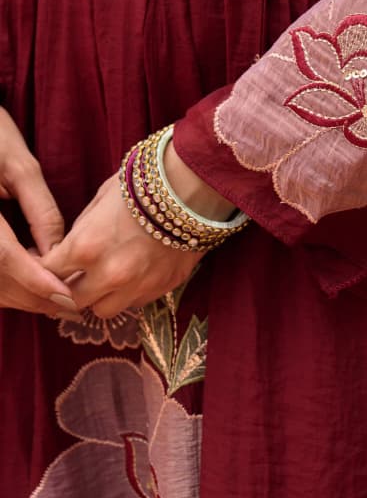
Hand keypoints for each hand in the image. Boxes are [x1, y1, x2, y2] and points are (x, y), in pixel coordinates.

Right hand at [0, 107, 79, 317]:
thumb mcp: (17, 164)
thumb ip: (40, 210)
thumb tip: (60, 251)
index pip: (3, 258)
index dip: (35, 281)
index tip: (66, 296)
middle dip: (33, 296)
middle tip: (71, 304)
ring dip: (20, 296)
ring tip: (57, 295)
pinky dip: (6, 285)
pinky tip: (30, 279)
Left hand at [40, 145, 234, 319]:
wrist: (192, 189)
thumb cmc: (142, 186)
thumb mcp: (99, 201)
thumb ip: (79, 232)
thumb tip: (67, 252)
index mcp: (84, 248)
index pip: (47, 274)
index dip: (42, 269)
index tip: (45, 264)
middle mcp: (107, 275)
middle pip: (71, 301)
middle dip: (67, 289)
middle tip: (70, 277)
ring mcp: (136, 286)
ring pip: (102, 311)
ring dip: (98, 298)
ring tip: (103, 280)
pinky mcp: (161, 289)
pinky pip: (134, 303)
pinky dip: (127, 294)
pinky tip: (132, 274)